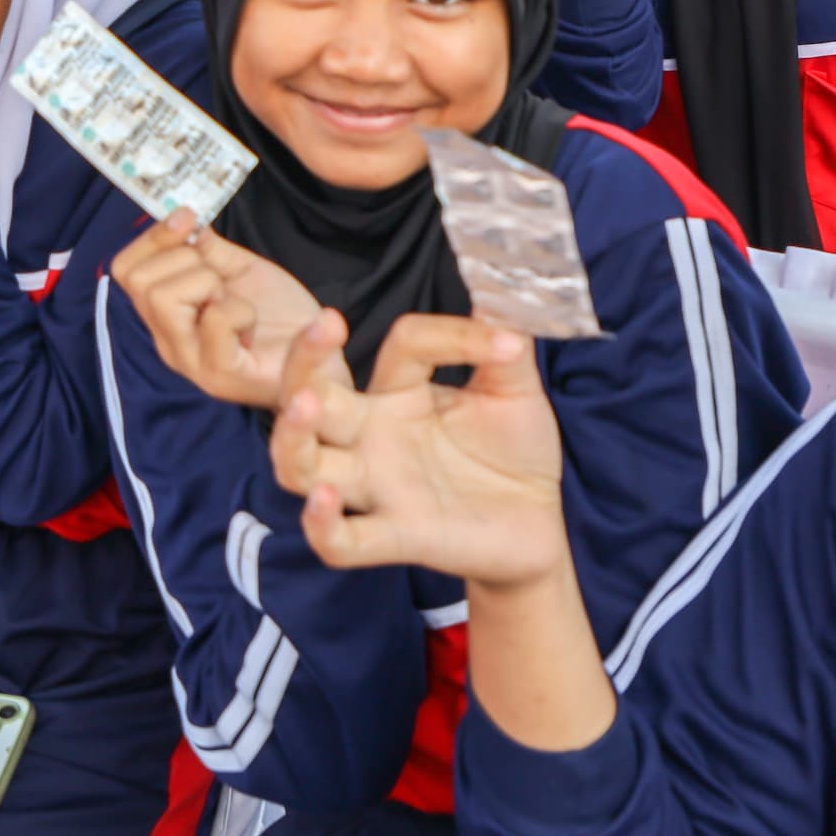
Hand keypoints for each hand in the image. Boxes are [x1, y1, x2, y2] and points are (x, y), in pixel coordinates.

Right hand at [112, 214, 325, 406]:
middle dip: (187, 261)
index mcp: (167, 317)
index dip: (153, 237)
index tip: (189, 219)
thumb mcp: (239, 271)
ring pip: (166, 297)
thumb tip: (181, 216)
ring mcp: (190, 362)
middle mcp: (169, 343)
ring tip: (236, 304)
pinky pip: (214, 319)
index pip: (127, 270)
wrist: (324, 357)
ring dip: (209, 284)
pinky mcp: (219, 375)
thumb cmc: (279, 317)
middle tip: (221, 282)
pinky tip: (252, 325)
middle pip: (142, 281)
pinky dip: (239, 310)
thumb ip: (206, 249)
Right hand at [271, 309, 573, 586]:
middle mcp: (374, 436)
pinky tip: (326, 501)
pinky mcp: (396, 537)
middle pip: (307, 393)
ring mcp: (379, 487)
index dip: (449, 335)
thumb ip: (508, 344)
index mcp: (400, 392)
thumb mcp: (516, 391)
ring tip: (305, 407)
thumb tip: (502, 293)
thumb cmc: (517, 452)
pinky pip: (339, 542)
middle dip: (302, 360)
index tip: (505, 346)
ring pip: (300, 465)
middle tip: (323, 327)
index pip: (402, 344)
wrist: (543, 524)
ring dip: (291, 436)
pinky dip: (321, 526)